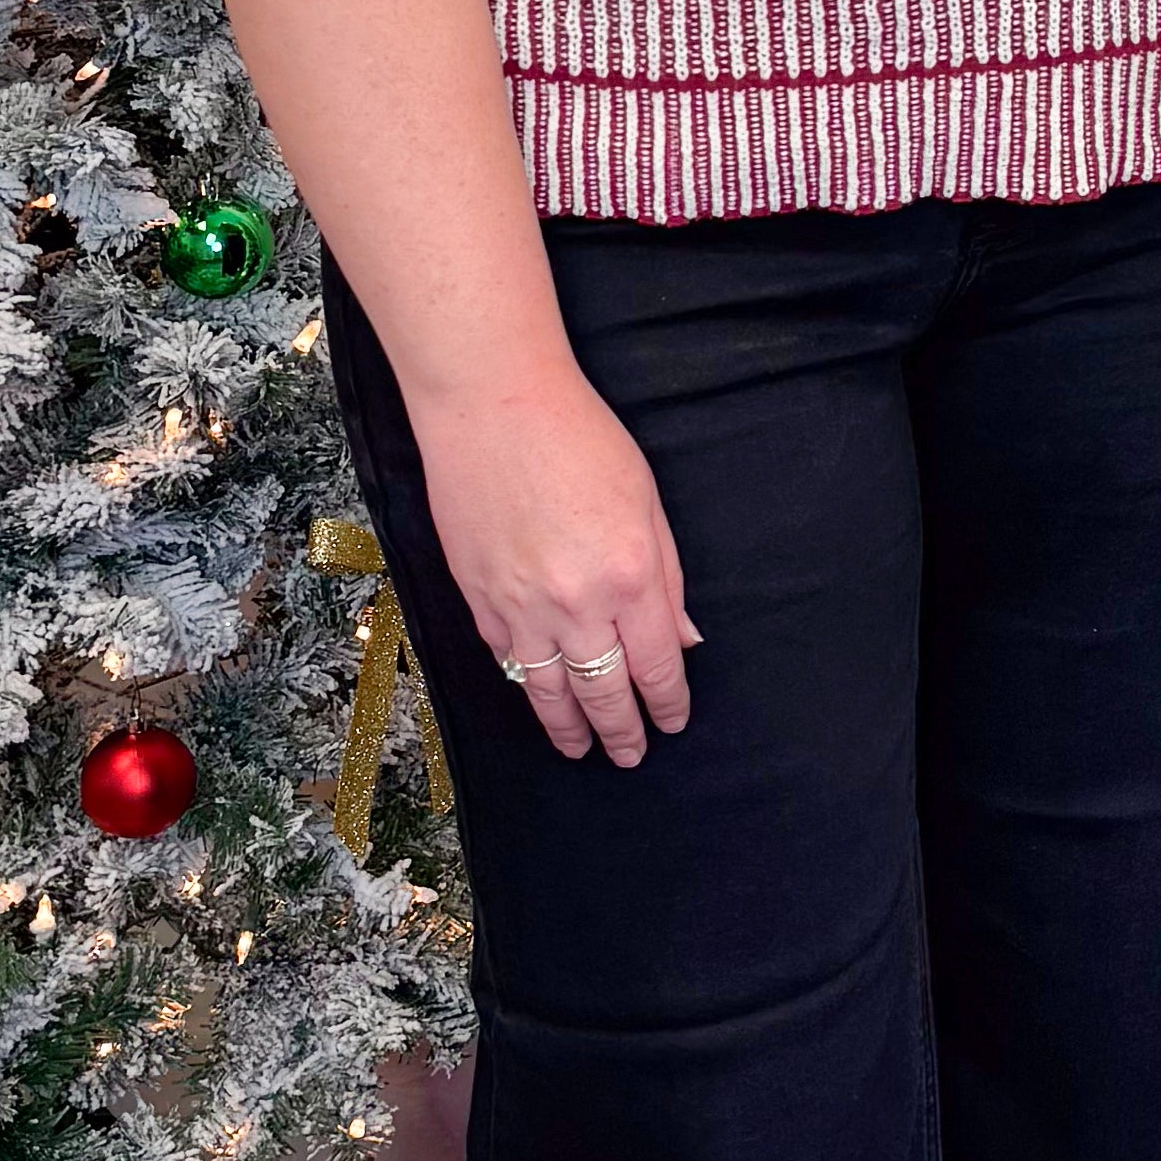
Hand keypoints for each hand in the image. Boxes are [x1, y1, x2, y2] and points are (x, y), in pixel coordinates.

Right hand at [409, 361, 699, 766]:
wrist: (493, 406)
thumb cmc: (580, 437)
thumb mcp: (646, 499)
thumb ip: (666, 575)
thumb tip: (682, 638)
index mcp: (632, 576)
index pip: (658, 666)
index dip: (667, 703)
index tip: (672, 723)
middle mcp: (577, 604)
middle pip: (605, 691)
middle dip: (622, 731)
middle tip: (631, 754)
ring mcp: (521, 607)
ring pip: (548, 691)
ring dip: (569, 727)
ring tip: (581, 748)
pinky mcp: (478, 599)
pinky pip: (506, 659)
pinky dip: (523, 683)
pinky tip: (536, 694)